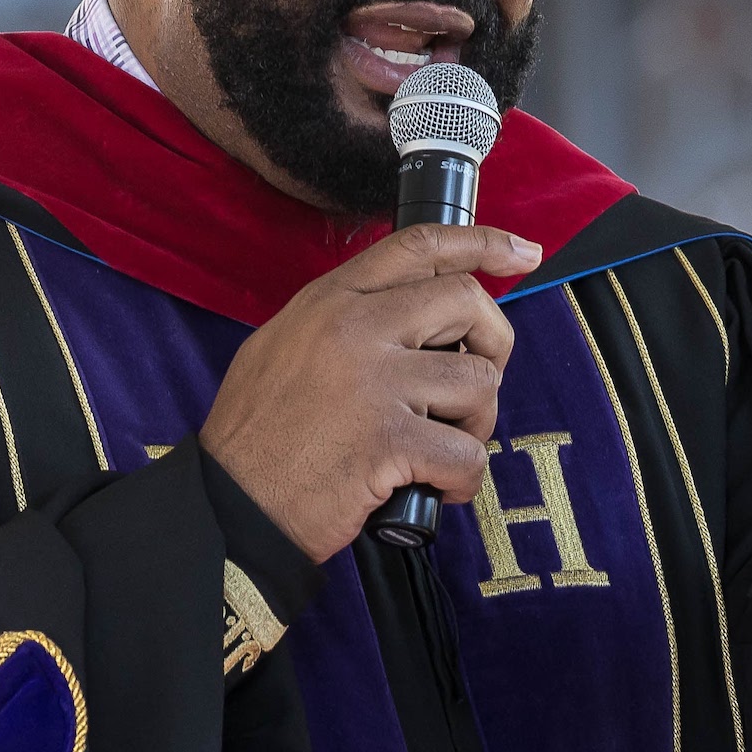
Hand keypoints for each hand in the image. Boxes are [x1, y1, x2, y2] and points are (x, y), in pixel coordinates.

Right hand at [199, 222, 536, 561]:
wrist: (231, 507)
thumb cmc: (257, 437)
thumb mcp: (284, 347)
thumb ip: (346, 323)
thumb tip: (412, 319)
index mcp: (330, 302)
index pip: (419, 246)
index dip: (482, 243)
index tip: (520, 253)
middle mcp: (354, 329)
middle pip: (466, 301)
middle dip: (492, 345)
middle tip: (472, 390)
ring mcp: (374, 383)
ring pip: (479, 381)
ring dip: (476, 423)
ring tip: (441, 448)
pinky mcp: (390, 441)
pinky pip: (468, 454)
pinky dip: (463, 479)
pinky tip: (435, 488)